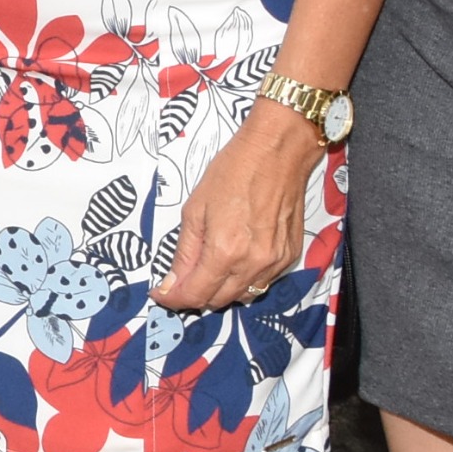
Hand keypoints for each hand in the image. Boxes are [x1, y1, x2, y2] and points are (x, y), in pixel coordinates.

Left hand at [154, 99, 317, 310]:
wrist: (277, 151)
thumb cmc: (233, 171)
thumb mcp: (195, 209)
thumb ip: (184, 252)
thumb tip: (171, 283)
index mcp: (225, 251)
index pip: (196, 294)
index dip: (174, 299)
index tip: (162, 294)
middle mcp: (253, 263)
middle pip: (219, 300)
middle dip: (195, 297)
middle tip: (179, 283)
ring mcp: (275, 261)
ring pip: (243, 295)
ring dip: (221, 292)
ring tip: (205, 274)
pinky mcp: (291, 254)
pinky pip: (263, 281)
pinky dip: (244, 280)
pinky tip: (233, 264)